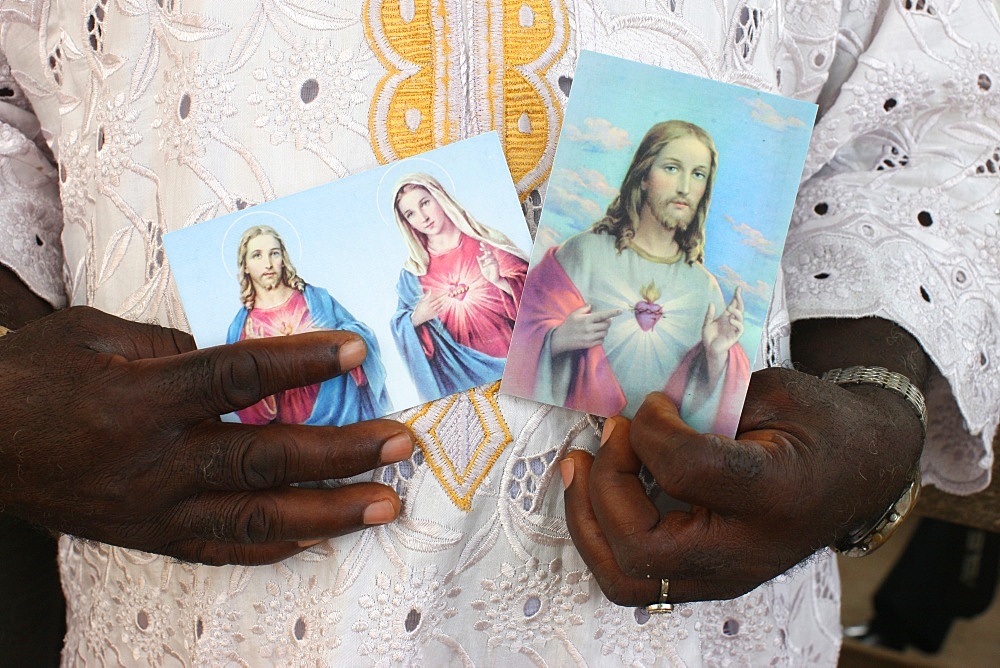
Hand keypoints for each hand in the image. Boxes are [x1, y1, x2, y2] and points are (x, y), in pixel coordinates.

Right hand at [0, 307, 413, 565]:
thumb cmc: (32, 378)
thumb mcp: (95, 334)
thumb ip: (173, 342)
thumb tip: (244, 350)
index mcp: (143, 397)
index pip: (239, 376)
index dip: (302, 362)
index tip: (356, 352)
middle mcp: (157, 459)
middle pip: (267, 456)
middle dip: (342, 451)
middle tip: (399, 443)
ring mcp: (156, 507)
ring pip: (258, 516)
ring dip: (330, 511)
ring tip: (385, 504)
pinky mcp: (150, 535)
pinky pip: (223, 548)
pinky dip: (276, 545)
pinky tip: (320, 536)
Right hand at [411, 289, 446, 325]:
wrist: (418, 317)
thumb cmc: (419, 308)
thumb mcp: (421, 301)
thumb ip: (426, 295)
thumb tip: (430, 290)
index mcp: (427, 301)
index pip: (436, 296)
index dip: (441, 294)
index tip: (446, 291)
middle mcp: (431, 306)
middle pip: (439, 300)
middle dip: (444, 296)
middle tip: (448, 294)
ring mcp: (433, 310)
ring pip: (440, 305)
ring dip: (444, 301)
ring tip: (447, 298)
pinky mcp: (434, 314)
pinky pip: (440, 310)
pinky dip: (443, 307)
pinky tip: (444, 305)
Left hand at [477, 242, 501, 285]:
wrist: (493, 280)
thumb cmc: (488, 274)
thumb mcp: (482, 268)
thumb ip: (480, 262)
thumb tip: (477, 256)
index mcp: (488, 259)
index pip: (487, 251)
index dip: (484, 247)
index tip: (481, 242)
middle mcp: (492, 259)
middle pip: (490, 252)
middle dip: (486, 249)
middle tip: (480, 248)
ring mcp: (495, 262)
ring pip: (491, 256)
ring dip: (486, 256)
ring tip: (481, 259)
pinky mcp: (496, 265)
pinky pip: (492, 262)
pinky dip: (488, 263)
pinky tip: (484, 265)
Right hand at [550, 305, 621, 354]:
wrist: (560, 339)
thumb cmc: (568, 325)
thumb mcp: (574, 314)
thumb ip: (584, 309)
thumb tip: (591, 305)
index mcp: (586, 319)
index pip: (603, 315)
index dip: (613, 313)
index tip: (621, 311)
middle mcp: (589, 328)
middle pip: (606, 325)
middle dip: (608, 322)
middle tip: (605, 321)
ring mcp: (590, 337)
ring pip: (605, 333)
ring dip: (605, 330)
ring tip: (599, 328)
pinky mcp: (589, 344)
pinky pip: (601, 340)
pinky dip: (601, 337)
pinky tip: (596, 335)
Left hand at [562, 367, 921, 603]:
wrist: (859, 471)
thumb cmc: (820, 427)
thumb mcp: (775, 393)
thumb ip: (708, 398)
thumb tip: (641, 406)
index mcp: (776, 494)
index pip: (687, 472)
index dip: (652, 430)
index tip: (652, 403)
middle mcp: (748, 550)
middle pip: (642, 549)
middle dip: (605, 486)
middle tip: (608, 434)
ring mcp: (726, 576)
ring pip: (627, 579)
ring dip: (587, 523)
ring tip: (579, 467)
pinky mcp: (708, 579)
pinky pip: (636, 578)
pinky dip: (602, 536)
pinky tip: (598, 491)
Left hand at [701, 287, 743, 380]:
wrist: (710, 350)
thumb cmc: (709, 338)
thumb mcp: (706, 324)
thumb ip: (709, 315)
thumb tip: (711, 303)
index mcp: (725, 317)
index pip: (733, 304)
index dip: (736, 297)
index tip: (738, 288)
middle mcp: (731, 321)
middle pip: (739, 308)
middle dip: (739, 300)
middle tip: (738, 293)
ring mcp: (734, 328)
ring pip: (740, 318)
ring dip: (737, 312)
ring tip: (729, 308)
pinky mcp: (735, 336)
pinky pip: (740, 328)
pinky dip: (737, 324)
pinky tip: (731, 320)